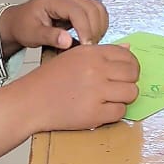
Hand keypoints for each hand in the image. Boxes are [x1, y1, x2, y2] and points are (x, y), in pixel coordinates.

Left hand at [0, 0, 108, 55]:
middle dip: (94, 29)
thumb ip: (49, 37)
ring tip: (90, 42)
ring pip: (98, 9)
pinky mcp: (80, 4)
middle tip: (88, 47)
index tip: (85, 46)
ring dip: (99, 26)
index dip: (85, 29)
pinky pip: (97, 12)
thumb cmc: (23, 26)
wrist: (18, 21)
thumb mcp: (32, 34)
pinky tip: (91, 36)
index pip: (77, 11)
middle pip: (92, 8)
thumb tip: (68, 41)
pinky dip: (99, 24)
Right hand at [13, 43, 140, 131]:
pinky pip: (120, 112)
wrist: (29, 102)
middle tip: (116, 88)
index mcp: (91, 53)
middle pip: (133, 74)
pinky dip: (113, 113)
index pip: (128, 56)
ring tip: (108, 99)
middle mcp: (96, 69)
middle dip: (128, 82)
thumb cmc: (50, 80)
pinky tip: (100, 110)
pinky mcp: (94, 113)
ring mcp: (96, 91)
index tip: (124, 74)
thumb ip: (101, 53)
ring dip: (123, 98)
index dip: (130, 66)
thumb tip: (128, 49)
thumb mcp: (73, 57)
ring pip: (131, 93)